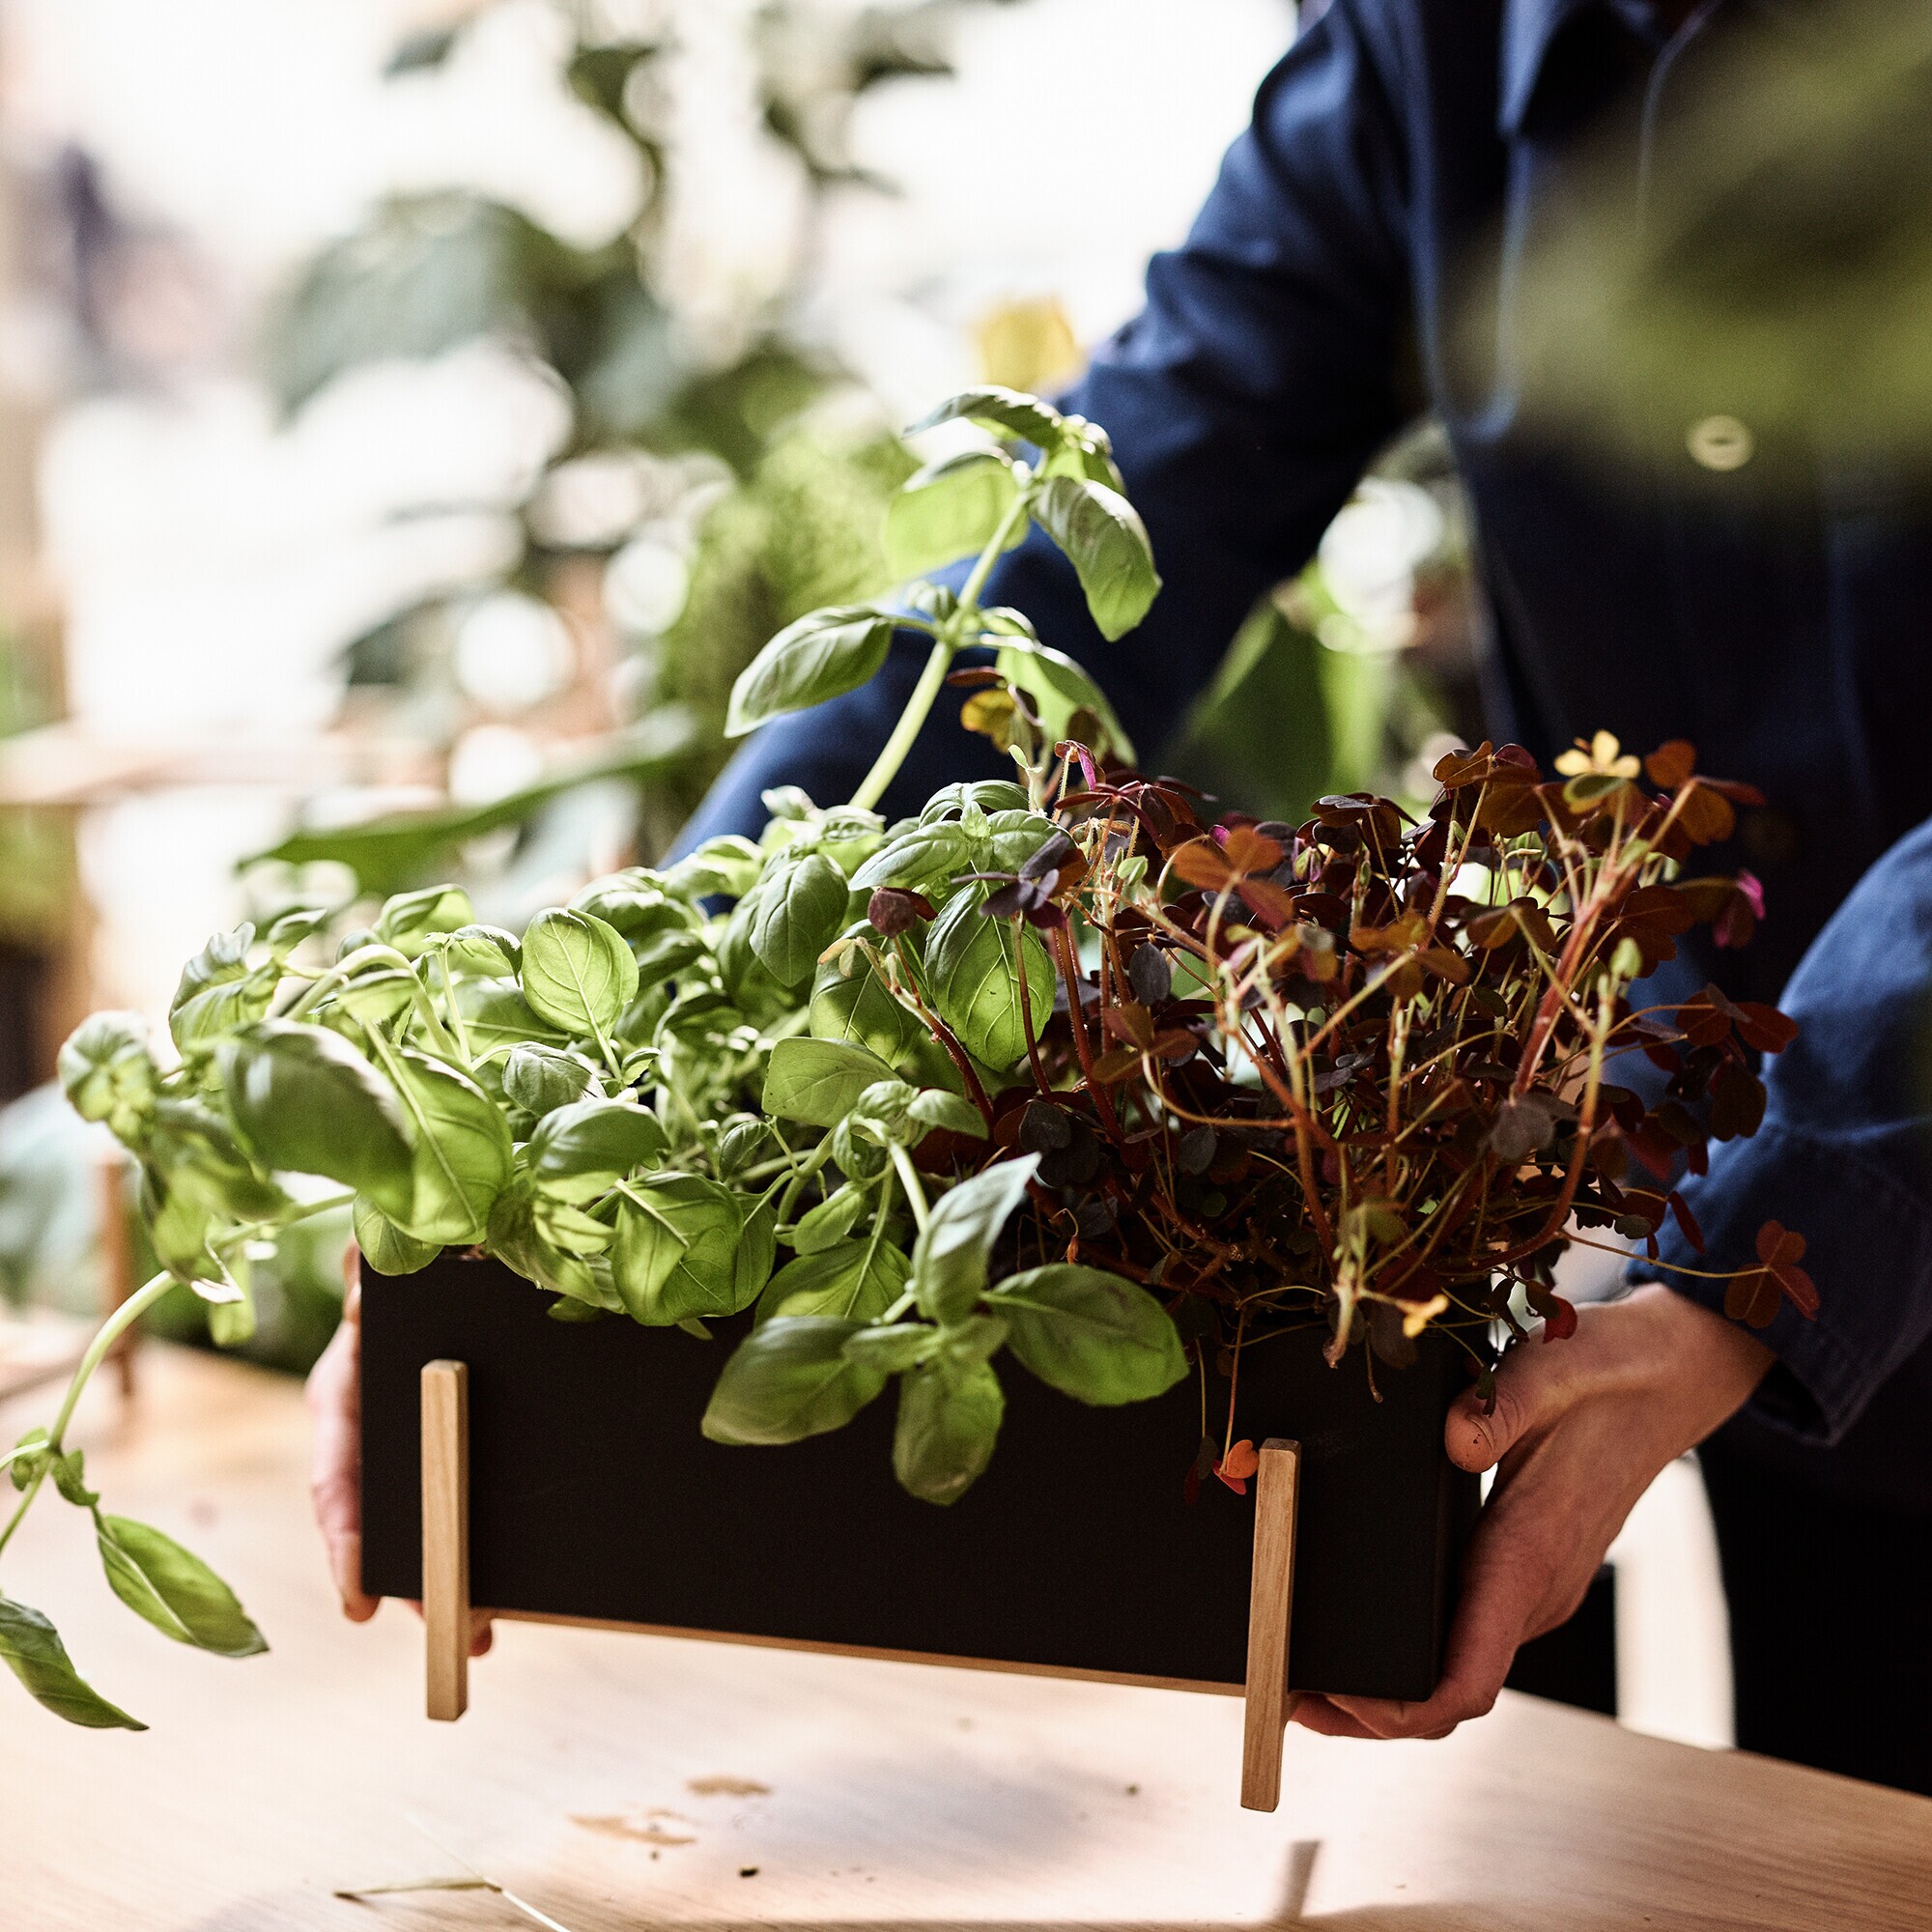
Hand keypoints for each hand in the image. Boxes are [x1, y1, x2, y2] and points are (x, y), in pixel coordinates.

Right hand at [305, 1246, 491, 1655]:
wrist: (453, 1244)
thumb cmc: (413, 1257)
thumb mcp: (394, 1260)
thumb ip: (377, 1267)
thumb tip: (365, 1274)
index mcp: (346, 1393)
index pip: (337, 1480)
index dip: (345, 1544)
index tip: (360, 1603)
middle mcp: (373, 1429)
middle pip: (385, 1523)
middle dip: (413, 1583)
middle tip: (454, 1632)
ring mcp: (415, 1442)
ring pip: (425, 1523)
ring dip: (451, 1579)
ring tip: (483, 1635)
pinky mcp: (459, 1443)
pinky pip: (463, 1501)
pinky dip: (479, 1544)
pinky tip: (510, 1592)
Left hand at [1292, 1284, 1771, 1741]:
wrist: (1669, 1378)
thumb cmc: (1605, 1375)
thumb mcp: (1547, 1371)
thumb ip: (1497, 1406)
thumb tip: (1452, 1441)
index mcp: (1528, 1556)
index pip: (1469, 1678)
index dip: (1399, 1708)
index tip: (1333, 1698)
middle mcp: (1533, 1591)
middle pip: (1448, 1693)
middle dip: (1368, 1710)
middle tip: (1283, 1688)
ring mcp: (1532, 1589)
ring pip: (1456, 1671)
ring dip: (1385, 1689)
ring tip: (1303, 1669)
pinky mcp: (1526, 1573)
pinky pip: (1465, 1637)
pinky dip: (1412, 1654)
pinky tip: (1363, 1631)